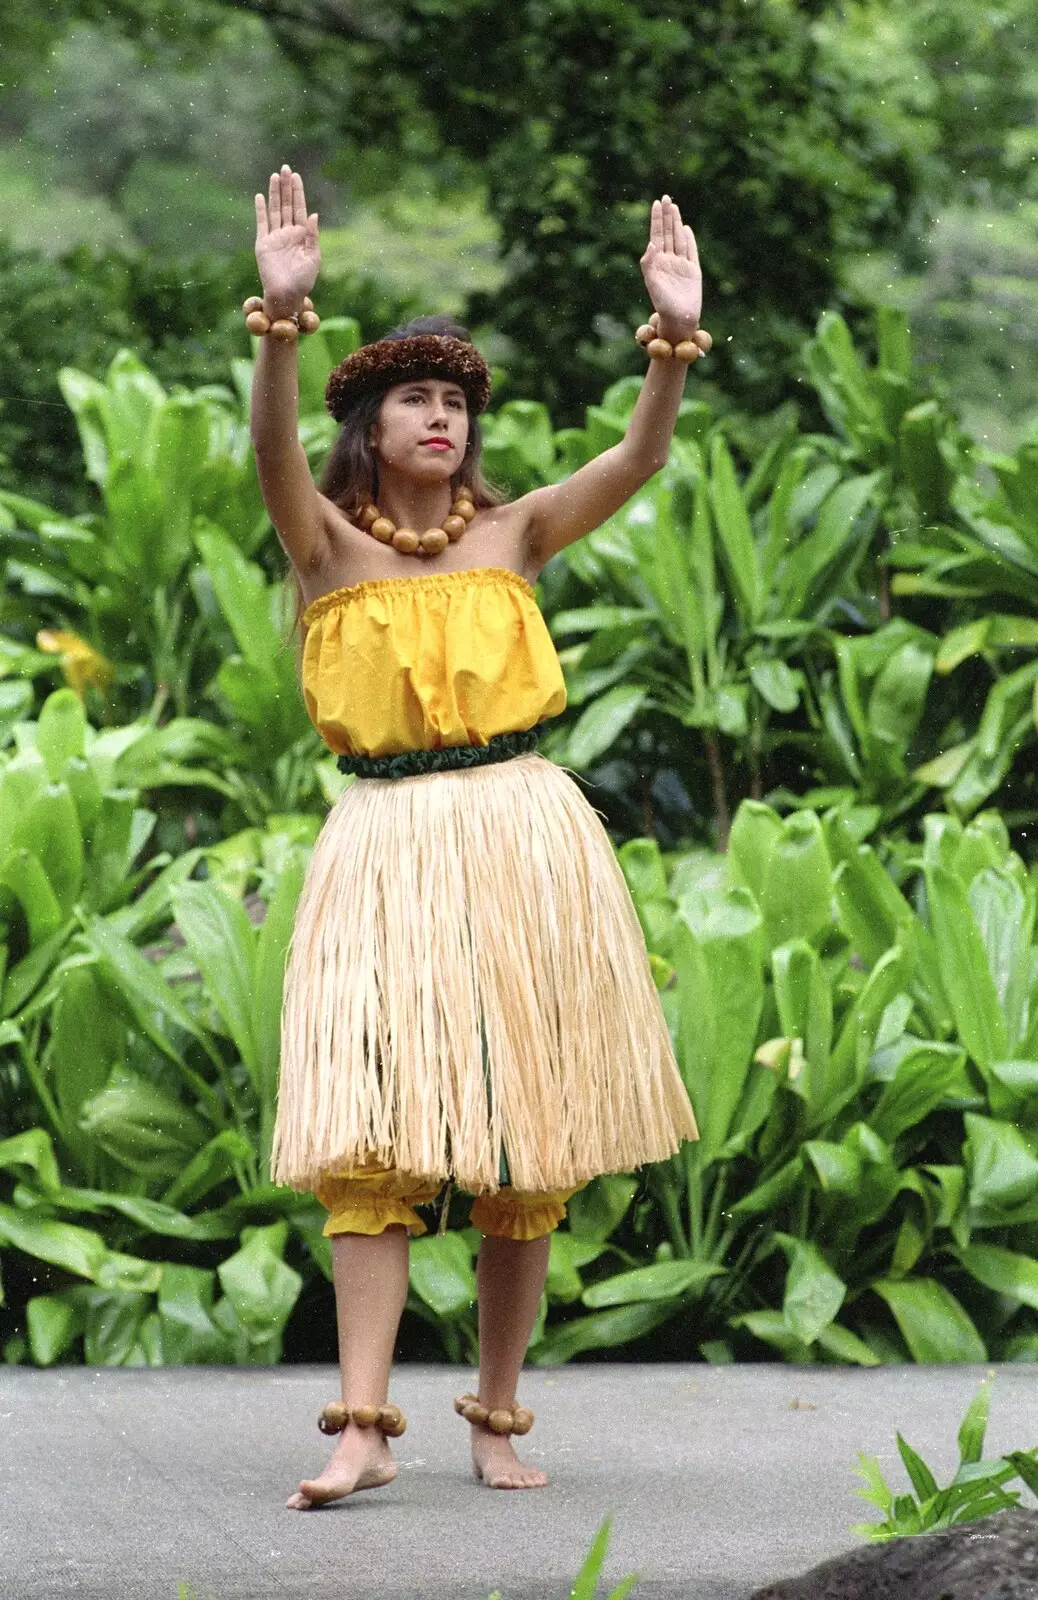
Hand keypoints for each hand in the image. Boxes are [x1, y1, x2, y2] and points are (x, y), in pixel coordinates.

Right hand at [254, 164, 320, 312]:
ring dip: (274, 193)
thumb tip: (314, 214)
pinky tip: (260, 196)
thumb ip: (313, 236)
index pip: (300, 208)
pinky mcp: (263, 243)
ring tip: (274, 176)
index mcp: (302, 235)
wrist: (287, 295)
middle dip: (286, 187)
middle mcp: (288, 233)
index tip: (296, 176)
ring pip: (275, 210)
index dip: (298, 192)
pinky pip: (262, 223)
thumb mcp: (314, 257)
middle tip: (285, 168)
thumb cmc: (303, 280)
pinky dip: (260, 210)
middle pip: (286, 204)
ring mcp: (275, 237)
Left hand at [639, 195, 701, 341]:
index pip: (656, 235)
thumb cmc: (663, 305)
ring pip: (678, 238)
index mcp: (657, 262)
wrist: (679, 320)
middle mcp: (668, 261)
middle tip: (666, 197)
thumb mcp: (652, 284)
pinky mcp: (692, 271)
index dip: (657, 219)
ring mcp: (680, 265)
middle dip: (667, 215)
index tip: (657, 203)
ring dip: (676, 223)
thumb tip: (651, 244)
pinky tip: (685, 229)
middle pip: (667, 233)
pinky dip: (688, 239)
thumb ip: (649, 264)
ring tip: (674, 207)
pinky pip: (690, 251)